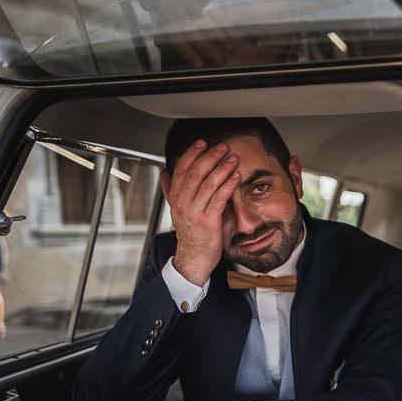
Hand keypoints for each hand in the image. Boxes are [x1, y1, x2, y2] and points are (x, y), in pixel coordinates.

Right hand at [160, 140, 241, 285]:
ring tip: (233, 158)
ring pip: (208, 183)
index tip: (202, 143)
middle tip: (222, 147)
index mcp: (176, 198)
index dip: (191, 154)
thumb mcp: (179, 209)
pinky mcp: (208, 221)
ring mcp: (194, 212)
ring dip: (222, 168)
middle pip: (195, 173)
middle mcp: (183, 203)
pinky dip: (228, 184)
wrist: (194, 258)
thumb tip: (165, 173)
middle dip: (210, 157)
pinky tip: (236, 176)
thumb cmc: (192, 233)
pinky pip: (219, 198)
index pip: (181, 169)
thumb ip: (173, 191)